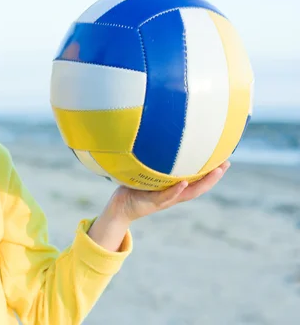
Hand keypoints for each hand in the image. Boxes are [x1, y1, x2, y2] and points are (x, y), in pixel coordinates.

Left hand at [109, 161, 230, 221]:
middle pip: (199, 187)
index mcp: (174, 189)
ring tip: (216, 171)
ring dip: (203, 182)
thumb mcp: (146, 174)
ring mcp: (165, 200)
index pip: (197, 180)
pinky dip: (176, 190)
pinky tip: (185, 182)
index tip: (225, 159)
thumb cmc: (134, 188)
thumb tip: (158, 138)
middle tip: (227, 163)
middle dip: (214, 176)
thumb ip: (154, 162)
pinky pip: (166, 196)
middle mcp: (173, 195)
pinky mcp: (152, 202)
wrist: (120, 208)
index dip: (212, 171)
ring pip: (188, 192)